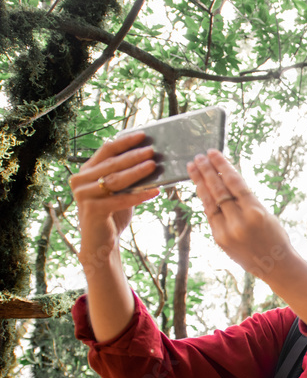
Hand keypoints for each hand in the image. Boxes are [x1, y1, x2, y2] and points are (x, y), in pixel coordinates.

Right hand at [70, 132, 160, 258]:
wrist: (100, 242)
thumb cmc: (112, 213)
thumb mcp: (118, 190)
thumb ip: (126, 176)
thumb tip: (150, 160)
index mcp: (86, 171)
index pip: (106, 151)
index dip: (124, 142)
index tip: (143, 136)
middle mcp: (80, 180)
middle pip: (112, 164)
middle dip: (134, 156)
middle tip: (152, 151)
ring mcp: (83, 195)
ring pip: (115, 180)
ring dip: (137, 172)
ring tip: (154, 166)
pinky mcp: (92, 209)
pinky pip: (120, 199)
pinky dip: (139, 195)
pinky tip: (155, 191)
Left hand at [187, 149, 294, 278]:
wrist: (276, 265)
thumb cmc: (274, 236)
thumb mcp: (265, 213)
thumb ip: (246, 198)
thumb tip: (226, 178)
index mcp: (255, 212)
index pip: (234, 182)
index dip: (222, 166)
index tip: (213, 152)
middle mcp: (239, 222)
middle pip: (218, 190)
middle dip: (207, 171)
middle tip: (198, 157)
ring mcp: (227, 232)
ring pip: (209, 202)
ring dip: (200, 183)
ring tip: (192, 168)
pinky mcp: (219, 240)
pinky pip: (210, 215)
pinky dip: (205, 200)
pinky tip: (200, 188)